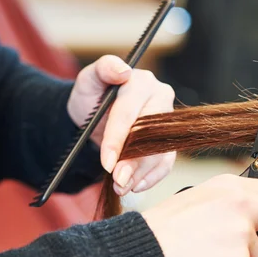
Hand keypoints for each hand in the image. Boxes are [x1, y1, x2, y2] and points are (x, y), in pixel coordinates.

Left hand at [67, 55, 176, 194]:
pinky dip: (151, 178)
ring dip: (141, 174)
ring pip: (160, 152)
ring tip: (121, 187)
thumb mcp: (88, 80)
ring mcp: (167, 122)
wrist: (95, 116)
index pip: (131, 114)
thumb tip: (122, 71)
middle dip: (132, 161)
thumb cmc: (92, 96)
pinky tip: (135, 186)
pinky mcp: (169, 141)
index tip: (106, 162)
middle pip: (150, 135)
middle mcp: (161, 100)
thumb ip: (103, 69)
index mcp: (143, 83)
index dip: (118, 139)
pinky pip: (166, 162)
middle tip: (116, 181)